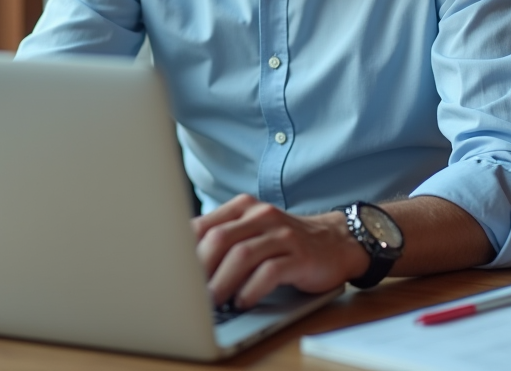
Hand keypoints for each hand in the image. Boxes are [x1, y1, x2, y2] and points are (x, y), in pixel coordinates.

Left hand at [192, 194, 368, 308]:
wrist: (336, 242)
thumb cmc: (285, 242)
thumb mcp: (252, 232)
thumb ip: (223, 240)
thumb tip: (183, 265)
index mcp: (244, 208)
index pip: (204, 225)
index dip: (184, 251)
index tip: (173, 274)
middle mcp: (262, 216)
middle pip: (219, 239)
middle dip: (200, 269)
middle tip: (190, 294)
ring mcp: (283, 235)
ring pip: (242, 255)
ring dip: (222, 282)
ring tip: (213, 303)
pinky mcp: (300, 256)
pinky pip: (270, 271)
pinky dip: (251, 289)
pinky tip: (242, 302)